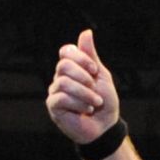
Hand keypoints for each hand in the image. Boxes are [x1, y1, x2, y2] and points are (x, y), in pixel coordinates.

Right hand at [45, 28, 120, 146]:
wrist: (105, 126)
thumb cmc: (104, 102)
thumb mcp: (101, 75)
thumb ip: (91, 56)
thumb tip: (86, 32)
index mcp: (72, 68)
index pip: (67, 51)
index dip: (81, 58)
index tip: (94, 70)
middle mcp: (60, 77)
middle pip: (63, 65)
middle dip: (83, 76)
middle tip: (95, 87)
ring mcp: (55, 92)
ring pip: (64, 82)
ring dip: (85, 93)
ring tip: (95, 102)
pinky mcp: (54, 106)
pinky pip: (62, 98)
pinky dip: (79, 103)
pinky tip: (87, 109)